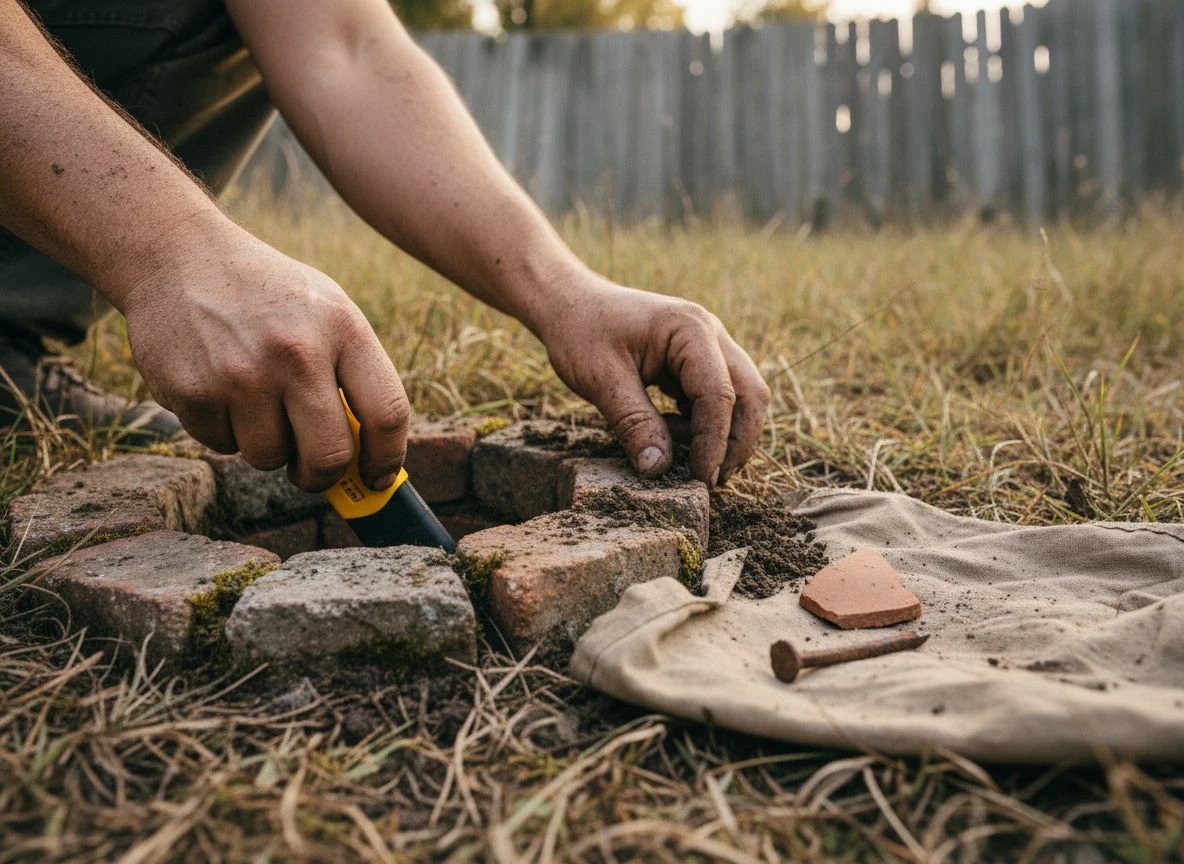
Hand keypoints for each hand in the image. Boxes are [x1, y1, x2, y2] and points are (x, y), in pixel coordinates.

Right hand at [118, 222, 408, 491]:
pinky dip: (224, 430)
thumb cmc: (269, 295)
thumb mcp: (327, 312)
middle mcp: (296, 351)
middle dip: (322, 475)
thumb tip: (370, 457)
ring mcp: (242, 374)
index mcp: (343, 328)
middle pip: (329, 455)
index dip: (387, 458)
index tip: (378, 478)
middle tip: (312, 469)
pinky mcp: (194, 392)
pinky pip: (222, 445)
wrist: (179, 255)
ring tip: (255, 400)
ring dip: (266, 446)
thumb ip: (354, 375)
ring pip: (269, 457)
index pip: (387, 413)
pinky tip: (218, 386)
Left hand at [537, 272, 769, 485]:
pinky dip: (706, 423)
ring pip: (741, 397)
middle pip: (750, 395)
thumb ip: (633, 424)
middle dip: (736, 442)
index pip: (719, 395)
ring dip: (724, 434)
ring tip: (684, 458)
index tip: (701, 480)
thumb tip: (658, 470)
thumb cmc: (582, 333)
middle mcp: (711, 333)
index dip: (714, 443)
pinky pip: (719, 397)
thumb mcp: (601, 380)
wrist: (570, 304)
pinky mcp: (698, 361)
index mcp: (691, 329)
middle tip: (709, 480)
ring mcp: (709, 346)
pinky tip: (672, 434)